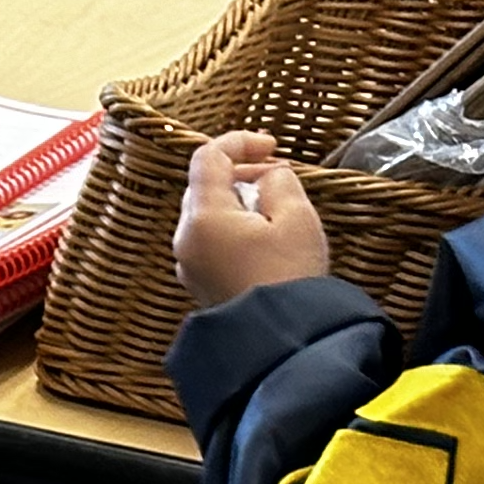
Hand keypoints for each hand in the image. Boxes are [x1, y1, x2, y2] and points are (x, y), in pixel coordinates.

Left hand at [173, 130, 331, 303]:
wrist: (280, 340)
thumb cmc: (290, 276)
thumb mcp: (297, 217)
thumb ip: (279, 183)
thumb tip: (268, 176)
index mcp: (203, 217)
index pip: (207, 158)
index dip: (239, 142)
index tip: (271, 147)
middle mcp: (186, 238)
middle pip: (203, 186)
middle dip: (239, 172)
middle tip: (277, 175)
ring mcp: (188, 263)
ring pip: (206, 213)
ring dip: (237, 199)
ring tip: (276, 205)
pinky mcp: (199, 282)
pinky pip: (210, 240)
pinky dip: (232, 225)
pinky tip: (263, 234)